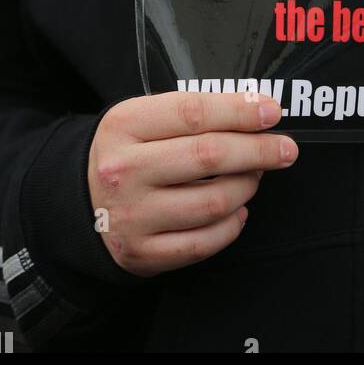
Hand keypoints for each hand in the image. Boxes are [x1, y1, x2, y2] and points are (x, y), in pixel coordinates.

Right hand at [87, 91, 297, 276]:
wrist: (79, 202)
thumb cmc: (127, 153)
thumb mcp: (144, 119)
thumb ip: (193, 113)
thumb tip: (257, 113)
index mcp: (124, 125)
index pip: (194, 112)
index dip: (240, 111)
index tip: (272, 111)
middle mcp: (124, 170)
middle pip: (209, 156)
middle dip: (259, 150)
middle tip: (284, 149)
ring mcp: (132, 216)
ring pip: (213, 202)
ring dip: (247, 187)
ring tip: (253, 176)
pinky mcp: (141, 253)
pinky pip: (204, 242)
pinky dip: (232, 225)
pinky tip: (237, 210)